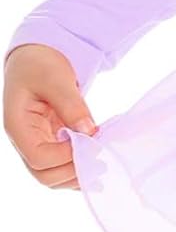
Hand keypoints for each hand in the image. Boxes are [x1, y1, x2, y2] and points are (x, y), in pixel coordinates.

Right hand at [3, 43, 99, 190]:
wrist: (35, 55)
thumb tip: (89, 132)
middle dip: (72, 172)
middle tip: (100, 162)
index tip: (89, 143)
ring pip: (52, 175)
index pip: (38, 157)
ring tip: (101, 165)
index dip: (65, 157)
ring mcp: (36, 142)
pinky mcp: (48, 141)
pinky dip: (76, 169)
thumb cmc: (41, 63)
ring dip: (75, 175)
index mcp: (18, 125)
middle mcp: (24, 140)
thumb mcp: (56, 78)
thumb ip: (71, 105)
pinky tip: (95, 164)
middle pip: (43, 174)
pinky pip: (59, 165)